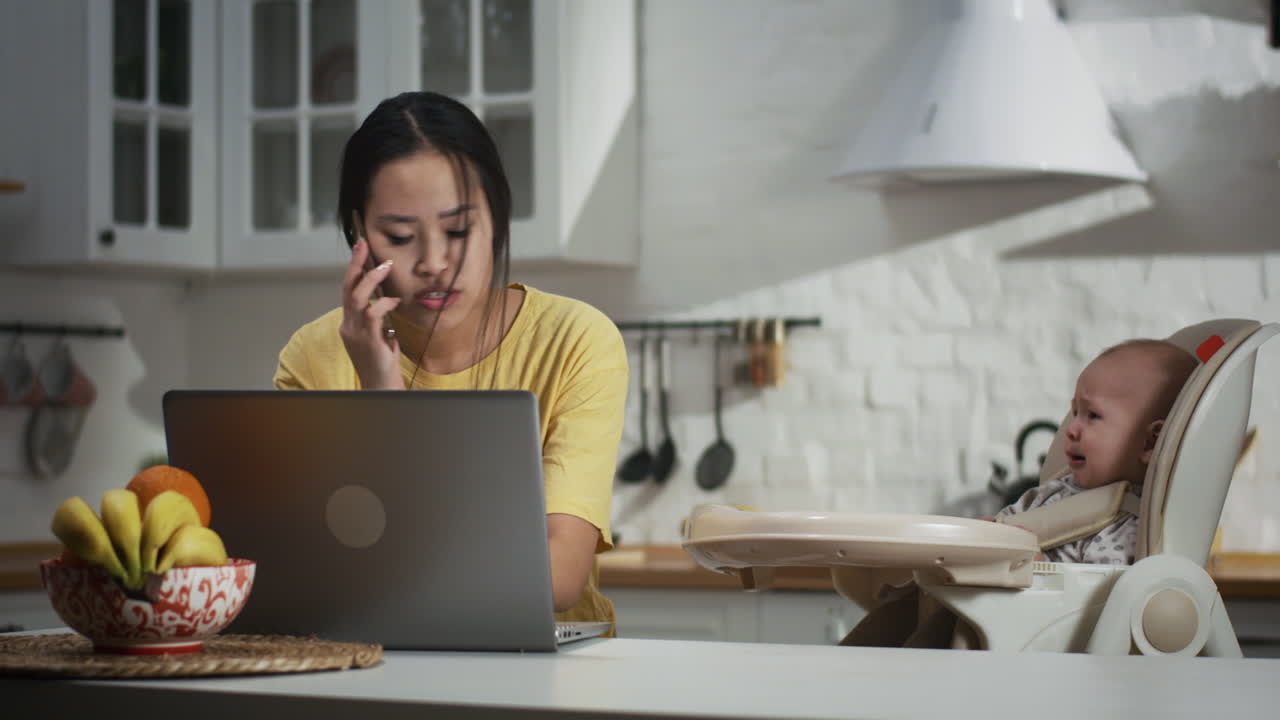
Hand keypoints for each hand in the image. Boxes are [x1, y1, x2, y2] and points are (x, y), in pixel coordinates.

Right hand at [339, 237, 403, 388]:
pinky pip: (373, 315)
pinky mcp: (368, 341)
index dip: (353, 269)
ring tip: (384, 266)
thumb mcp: (378, 335)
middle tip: (363, 244)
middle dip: (355, 264)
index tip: (360, 248)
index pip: (347, 290)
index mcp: (348, 323)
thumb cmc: (382, 362)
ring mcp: (355, 333)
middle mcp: (348, 326)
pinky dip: (383, 303)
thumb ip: (377, 318)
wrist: (380, 388)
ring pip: (357, 298)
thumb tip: (385, 298)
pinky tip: (394, 301)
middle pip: (346, 288)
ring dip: (371, 279)